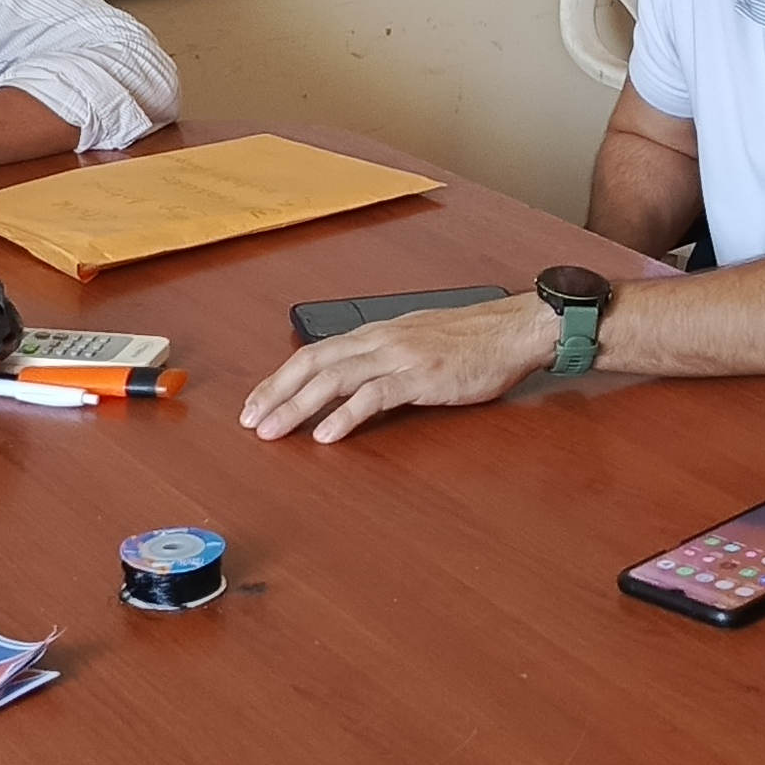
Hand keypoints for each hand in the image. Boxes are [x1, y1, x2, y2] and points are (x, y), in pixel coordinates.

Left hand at [240, 295, 560, 444]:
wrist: (514, 329)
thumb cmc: (473, 341)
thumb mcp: (418, 344)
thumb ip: (385, 360)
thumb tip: (355, 383)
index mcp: (376, 333)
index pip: (314, 353)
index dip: (281, 378)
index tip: (257, 402)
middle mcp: (380, 340)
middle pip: (313, 364)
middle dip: (276, 393)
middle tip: (250, 422)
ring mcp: (399, 356)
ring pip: (334, 379)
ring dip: (297, 406)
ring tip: (272, 431)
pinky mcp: (421, 375)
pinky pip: (374, 395)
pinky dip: (345, 415)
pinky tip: (326, 434)